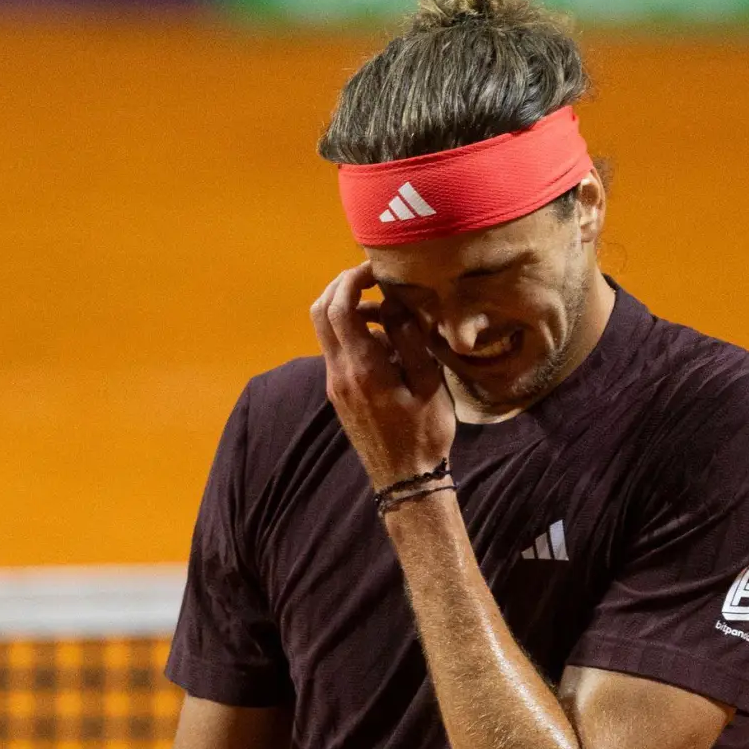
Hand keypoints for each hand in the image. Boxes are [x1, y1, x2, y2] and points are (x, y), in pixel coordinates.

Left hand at [310, 262, 455, 491]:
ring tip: (388, 312)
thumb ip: (409, 340)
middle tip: (371, 278)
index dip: (352, 278)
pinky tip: (385, 340)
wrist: (404, 479)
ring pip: (326, 330)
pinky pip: (337, 349)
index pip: (340, 307)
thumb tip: (393, 304)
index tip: (376, 269)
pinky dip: (353, 332)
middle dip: (341, 286)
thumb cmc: (424, 433)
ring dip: (349, 310)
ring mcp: (334, 383)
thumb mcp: (428, 384)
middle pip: (320, 312)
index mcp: (362, 367)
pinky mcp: (338, 392)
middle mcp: (339, 372)